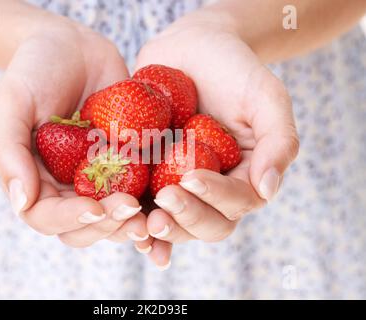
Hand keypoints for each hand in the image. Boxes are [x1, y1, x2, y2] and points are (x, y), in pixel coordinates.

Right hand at [0, 17, 152, 248]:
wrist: (74, 47)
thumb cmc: (35, 71)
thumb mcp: (10, 104)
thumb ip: (9, 152)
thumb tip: (22, 202)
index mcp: (36, 181)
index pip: (48, 217)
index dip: (70, 219)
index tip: (95, 208)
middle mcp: (68, 187)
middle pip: (85, 227)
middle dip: (108, 225)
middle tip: (132, 210)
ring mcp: (100, 177)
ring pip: (116, 216)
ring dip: (134, 222)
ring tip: (156, 216)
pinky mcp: (128, 163)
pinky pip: (142, 188)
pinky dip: (156, 201)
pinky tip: (173, 197)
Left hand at [136, 10, 298, 255]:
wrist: (191, 50)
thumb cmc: (233, 70)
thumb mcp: (266, 97)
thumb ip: (279, 141)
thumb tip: (268, 190)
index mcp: (246, 174)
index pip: (238, 201)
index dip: (216, 197)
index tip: (191, 178)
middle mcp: (215, 188)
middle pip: (208, 223)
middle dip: (187, 218)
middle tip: (164, 201)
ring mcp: (182, 185)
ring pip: (178, 223)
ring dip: (162, 230)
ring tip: (143, 222)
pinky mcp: (153, 178)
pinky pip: (147, 207)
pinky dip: (139, 224)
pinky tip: (127, 229)